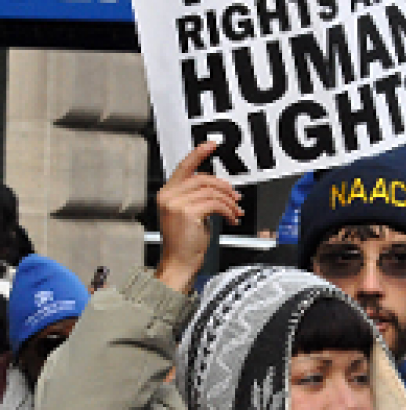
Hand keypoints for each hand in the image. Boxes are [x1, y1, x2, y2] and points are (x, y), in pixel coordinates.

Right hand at [155, 142, 243, 292]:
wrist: (179, 264)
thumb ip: (197, 198)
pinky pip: (215, 204)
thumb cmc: (184, 244)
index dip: (199, 153)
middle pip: (203, 179)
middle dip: (224, 187)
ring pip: (212, 191)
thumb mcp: (189, 215)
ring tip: (235, 212)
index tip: (212, 145)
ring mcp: (176, 203)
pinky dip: (228, 211)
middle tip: (236, 197)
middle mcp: (169, 196)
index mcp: (167, 194)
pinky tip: (231, 219)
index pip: (184, 167)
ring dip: (229, 202)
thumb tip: (219, 188)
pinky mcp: (188, 212)